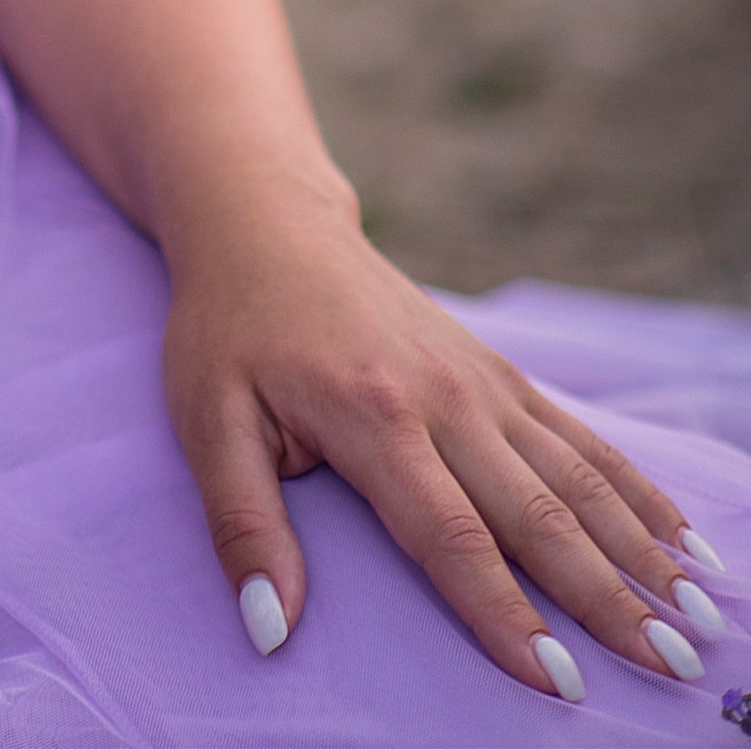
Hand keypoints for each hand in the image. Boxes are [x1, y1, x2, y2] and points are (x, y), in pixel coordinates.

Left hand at [164, 189, 721, 699]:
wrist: (267, 222)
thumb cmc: (229, 326)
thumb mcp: (205, 418)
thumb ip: (242, 524)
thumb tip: (270, 628)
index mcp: (371, 415)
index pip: (450, 535)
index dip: (504, 613)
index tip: (557, 682)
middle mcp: (443, 397)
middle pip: (537, 513)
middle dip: (606, 595)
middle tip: (670, 663)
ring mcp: (480, 381)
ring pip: (576, 477)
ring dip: (640, 548)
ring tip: (699, 613)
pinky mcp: (499, 372)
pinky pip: (579, 437)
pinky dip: (637, 489)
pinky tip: (683, 539)